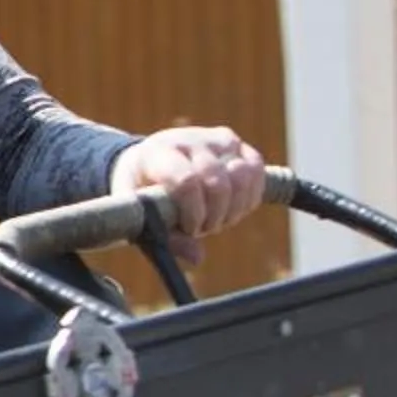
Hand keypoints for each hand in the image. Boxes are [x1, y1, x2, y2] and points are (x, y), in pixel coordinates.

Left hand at [110, 127, 266, 264]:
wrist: (147, 162)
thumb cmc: (140, 192)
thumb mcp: (140, 214)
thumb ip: (163, 236)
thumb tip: (196, 257)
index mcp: (157, 154)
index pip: (187, 181)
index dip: (195, 212)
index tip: (190, 229)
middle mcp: (188, 140)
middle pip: (218, 183)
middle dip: (215, 216)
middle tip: (203, 229)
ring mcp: (214, 139)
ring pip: (244, 175)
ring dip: (235, 208)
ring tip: (217, 219)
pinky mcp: (236, 144)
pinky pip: (256, 171)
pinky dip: (249, 198)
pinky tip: (232, 208)